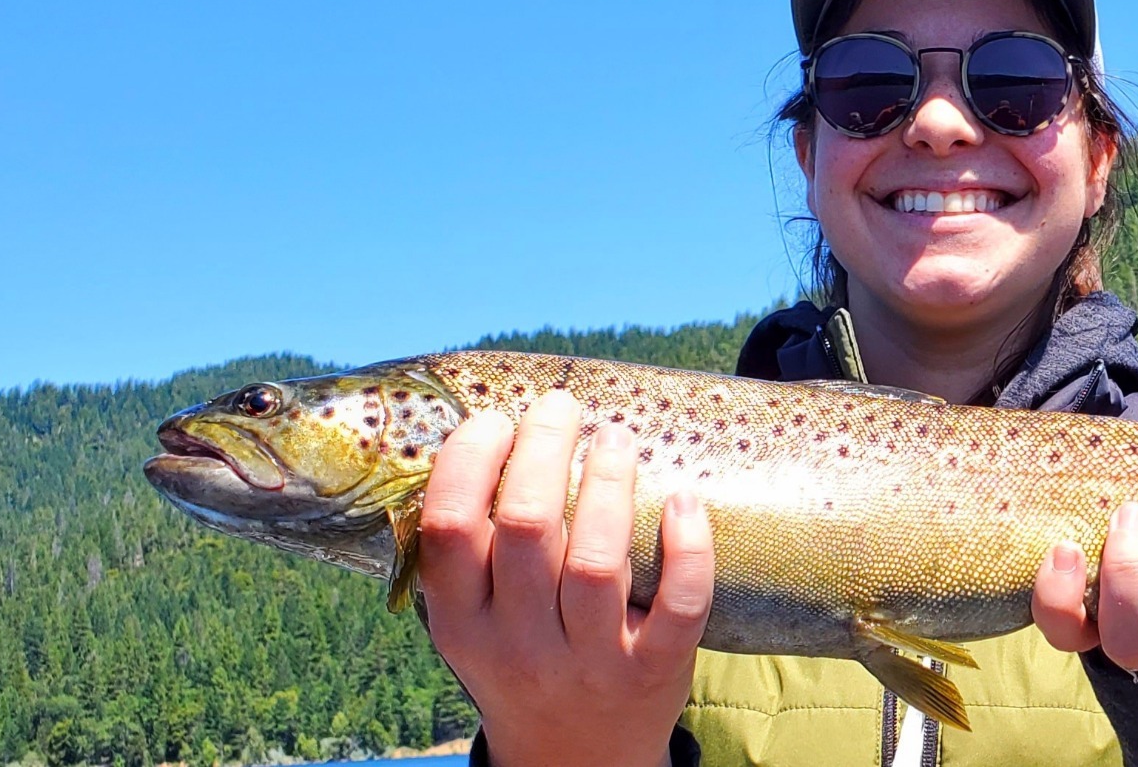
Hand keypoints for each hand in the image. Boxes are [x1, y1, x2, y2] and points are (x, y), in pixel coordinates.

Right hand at [418, 389, 713, 766]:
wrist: (575, 759)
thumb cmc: (524, 660)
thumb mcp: (476, 622)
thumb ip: (472, 552)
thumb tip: (485, 434)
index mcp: (465, 622)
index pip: (449, 528)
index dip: (469, 460)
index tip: (496, 419)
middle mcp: (521, 644)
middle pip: (526, 528)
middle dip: (543, 449)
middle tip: (561, 406)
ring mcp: (592, 661)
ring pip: (597, 561)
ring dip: (608, 482)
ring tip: (616, 436)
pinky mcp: (657, 670)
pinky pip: (680, 603)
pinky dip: (688, 546)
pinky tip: (682, 498)